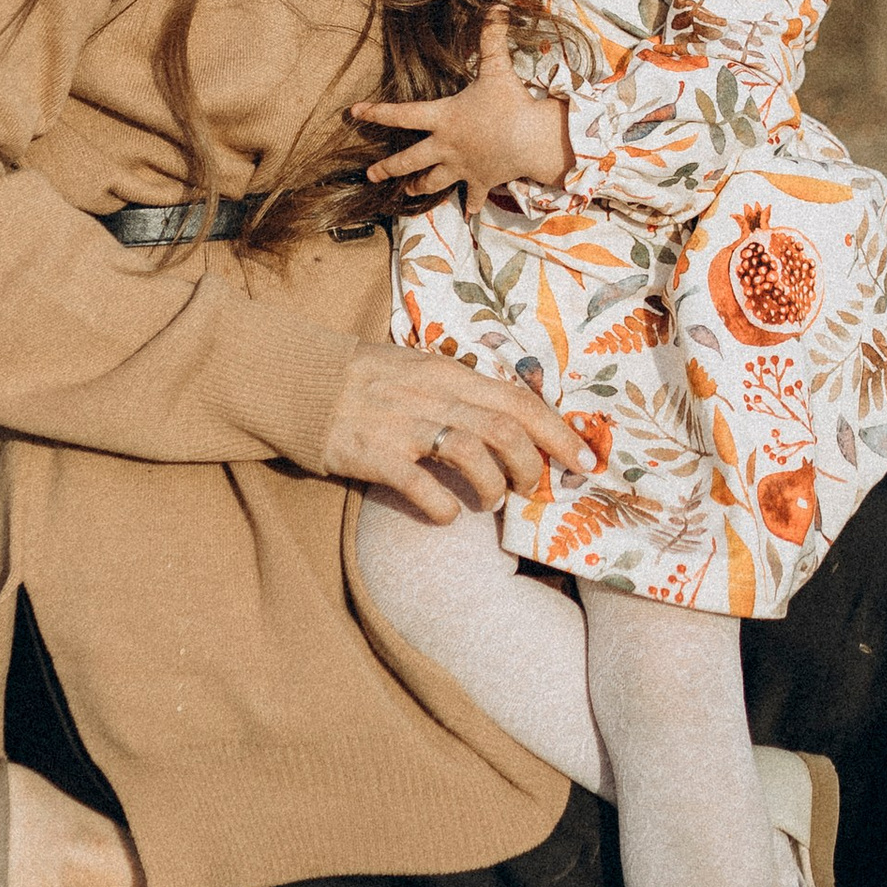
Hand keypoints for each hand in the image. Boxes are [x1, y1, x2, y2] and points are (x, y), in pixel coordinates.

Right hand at [325, 338, 593, 523]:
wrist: (300, 382)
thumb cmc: (368, 379)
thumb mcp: (422, 370)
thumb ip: (465, 392)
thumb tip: (518, 422)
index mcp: (450, 373)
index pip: (521, 401)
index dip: (560, 434)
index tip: (586, 461)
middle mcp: (434, 395)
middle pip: (507, 431)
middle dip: (532, 468)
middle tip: (532, 489)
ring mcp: (404, 425)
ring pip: (475, 456)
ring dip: (494, 488)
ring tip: (489, 502)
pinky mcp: (375, 455)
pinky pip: (423, 487)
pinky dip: (444, 509)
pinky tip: (445, 515)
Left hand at [353, 12, 572, 197]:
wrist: (532, 141)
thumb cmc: (510, 104)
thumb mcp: (497, 68)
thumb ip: (492, 37)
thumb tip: (496, 6)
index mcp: (443, 118)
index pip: (401, 115)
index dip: (376, 113)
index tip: (354, 114)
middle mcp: (445, 146)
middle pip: (408, 160)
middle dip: (387, 167)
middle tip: (370, 174)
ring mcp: (461, 167)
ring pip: (432, 181)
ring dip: (418, 187)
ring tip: (406, 192)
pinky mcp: (481, 180)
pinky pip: (472, 195)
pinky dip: (469, 202)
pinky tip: (467, 211)